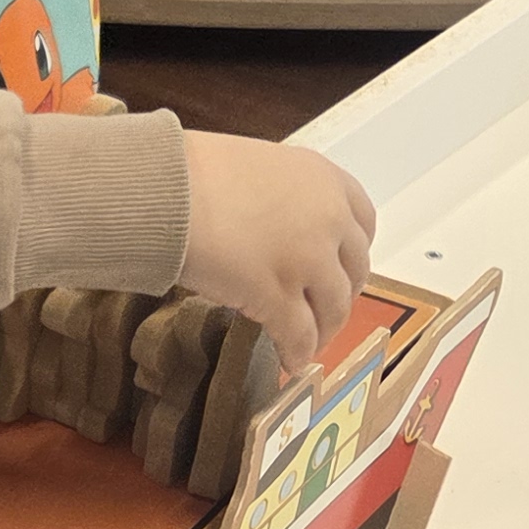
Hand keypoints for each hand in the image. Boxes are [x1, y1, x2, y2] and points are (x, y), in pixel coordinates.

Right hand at [177, 130, 377, 366]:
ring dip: (323, 331)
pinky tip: (290, 360)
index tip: (341, 268)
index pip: (364, 222)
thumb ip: (280, 196)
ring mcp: (308, 260)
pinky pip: (300, 334)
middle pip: (353, 270)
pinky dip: (298, 351)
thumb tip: (270, 226)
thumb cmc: (192, 173)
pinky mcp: (279, 296)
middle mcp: (328, 220)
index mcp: (324, 181)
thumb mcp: (255, 168)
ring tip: (309, 344)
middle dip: (341, 295)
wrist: (164, 189)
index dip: (353, 253)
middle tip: (324, 310)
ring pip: (333, 308)